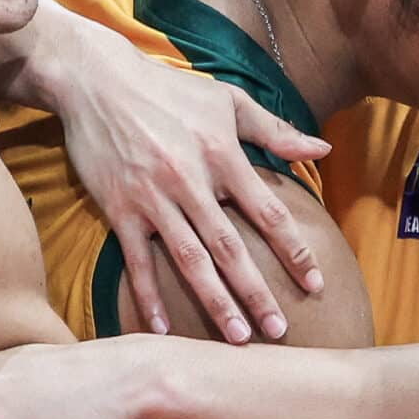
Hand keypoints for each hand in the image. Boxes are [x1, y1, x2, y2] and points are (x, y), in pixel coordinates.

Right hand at [59, 39, 329, 341]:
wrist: (96, 80)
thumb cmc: (168, 89)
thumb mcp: (227, 99)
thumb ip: (275, 130)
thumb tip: (322, 149)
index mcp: (223, 155)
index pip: (269, 213)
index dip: (295, 252)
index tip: (315, 285)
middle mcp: (191, 181)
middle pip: (231, 248)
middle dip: (257, 293)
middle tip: (278, 330)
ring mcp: (153, 199)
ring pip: (190, 261)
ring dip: (215, 302)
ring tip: (237, 338)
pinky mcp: (119, 209)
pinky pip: (137, 262)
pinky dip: (149, 297)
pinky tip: (164, 329)